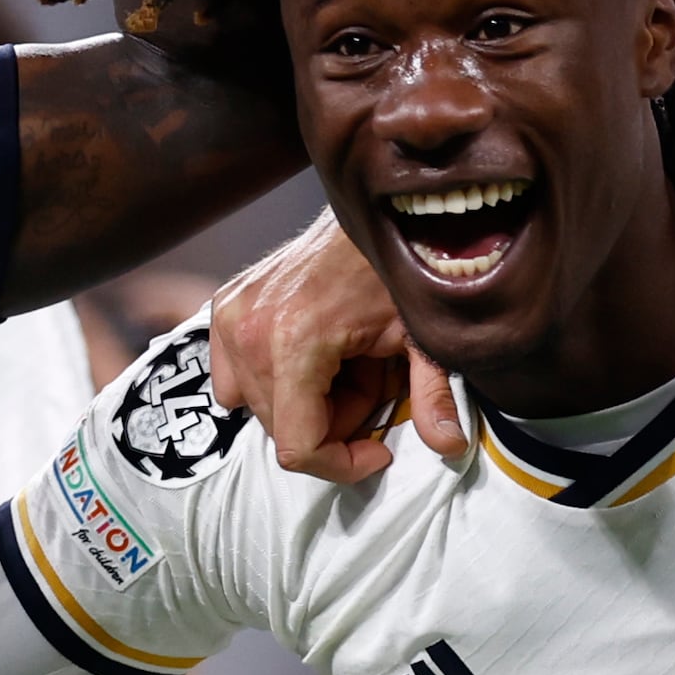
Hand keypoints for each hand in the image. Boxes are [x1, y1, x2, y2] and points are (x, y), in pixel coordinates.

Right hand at [205, 217, 461, 483]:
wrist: (369, 212)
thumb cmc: (394, 271)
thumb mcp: (422, 338)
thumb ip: (433, 396)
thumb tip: (450, 445)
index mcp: (294, 343)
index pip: (298, 446)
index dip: (341, 462)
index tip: (377, 448)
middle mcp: (249, 332)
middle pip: (281, 429)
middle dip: (331, 424)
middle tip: (370, 383)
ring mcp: (230, 317)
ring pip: (259, 406)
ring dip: (306, 402)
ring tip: (345, 365)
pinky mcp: (224, 306)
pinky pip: (236, 377)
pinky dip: (276, 380)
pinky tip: (316, 355)